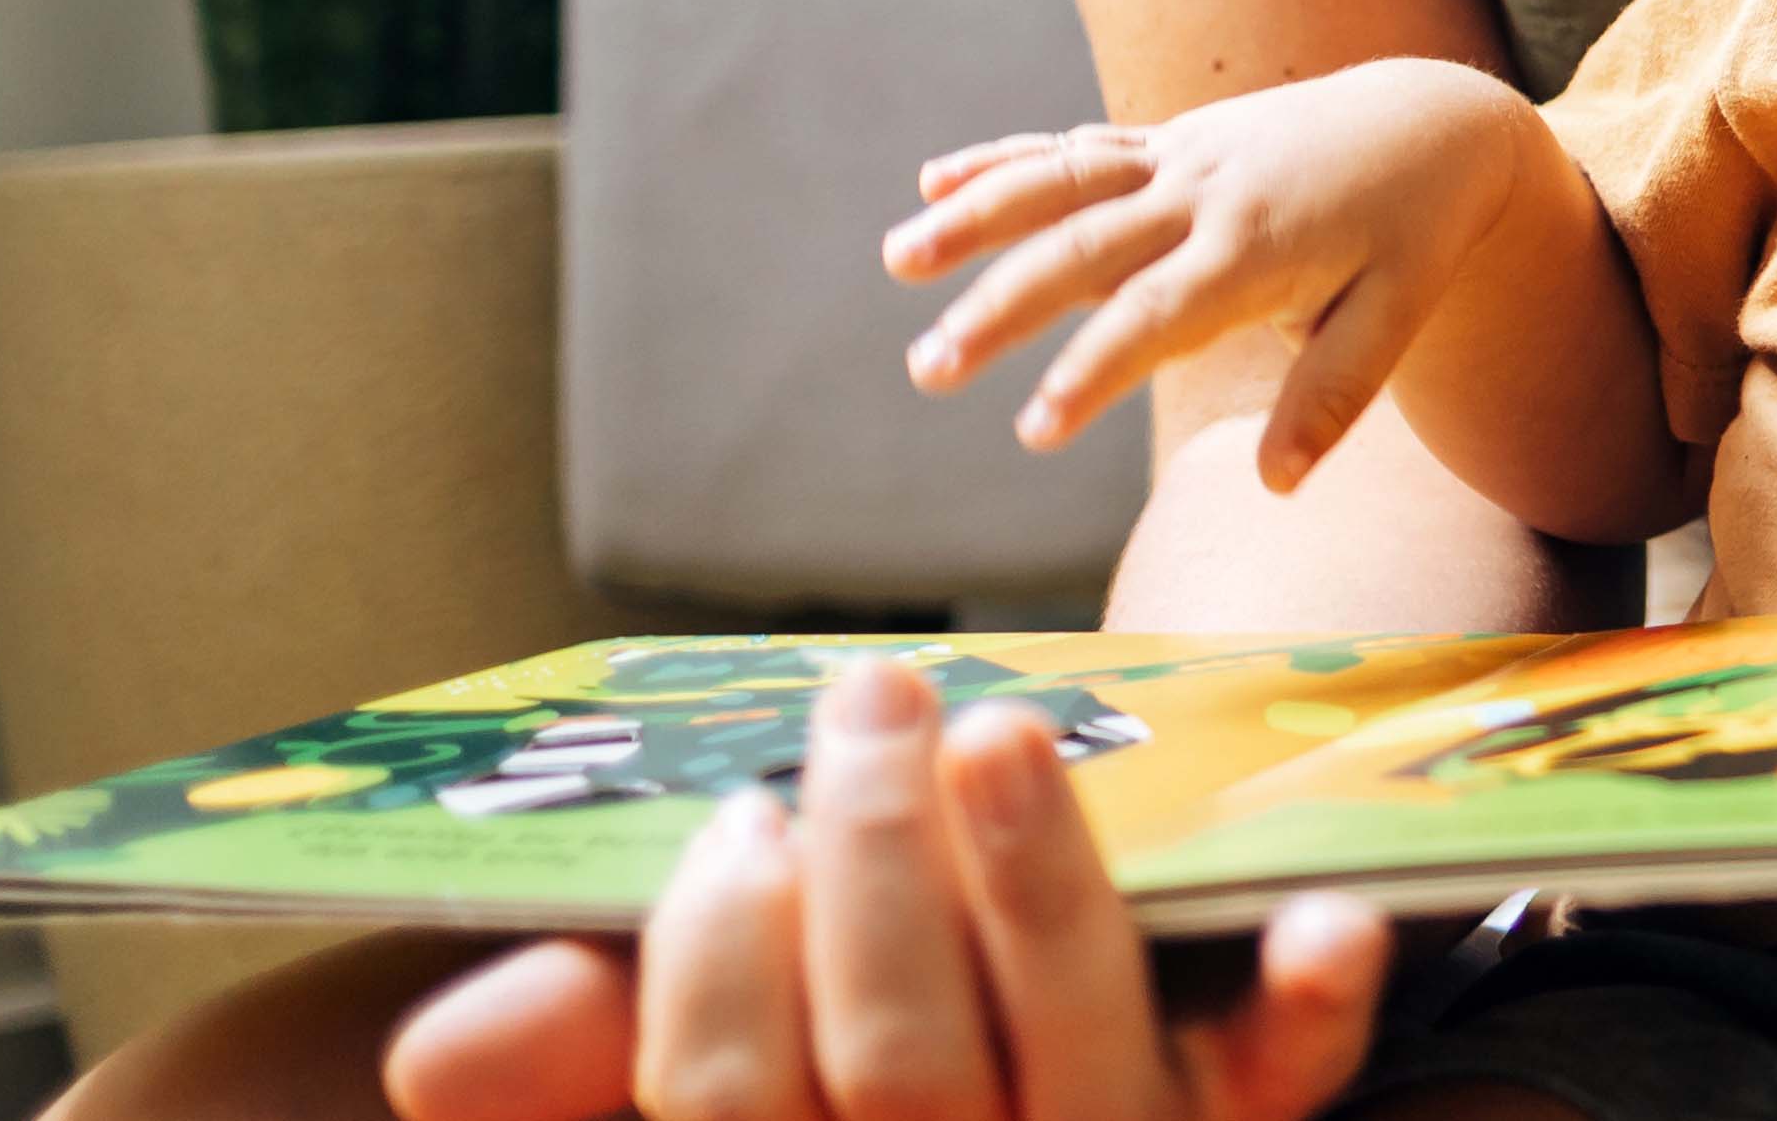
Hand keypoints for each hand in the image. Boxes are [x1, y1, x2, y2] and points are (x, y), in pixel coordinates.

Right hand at [379, 657, 1379, 1120]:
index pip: (732, 1103)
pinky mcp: (1238, 1117)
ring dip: (1037, 886)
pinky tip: (1329, 916)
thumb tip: (447, 1050)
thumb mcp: (666, 1041)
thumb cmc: (794, 1031)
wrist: (977, 1064)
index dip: (717, 964)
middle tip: (871, 699)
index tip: (733, 819)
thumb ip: (560, 1046)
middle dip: (875, 874)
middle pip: (903, 1065)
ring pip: (1070, 1046)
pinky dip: (1305, 1003)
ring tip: (999, 729)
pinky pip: (1282, 1083)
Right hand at [890, 60, 1554, 488]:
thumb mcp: (1399, 314)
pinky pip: (1079, 148)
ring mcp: (1181, 157)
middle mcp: (1206, 193)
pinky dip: (1006, 160)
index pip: (1157, 316)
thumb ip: (1334, 396)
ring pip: (1063, 180)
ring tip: (898, 260)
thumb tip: (1278, 486)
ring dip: (977, 214)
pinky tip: (933, 180)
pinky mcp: (1168, 140)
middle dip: (1000, 308)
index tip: (1032, 429)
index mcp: (1260, 248)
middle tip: (927, 369)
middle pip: (1084, 249)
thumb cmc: (1415, 233)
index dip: (1093, 371)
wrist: (1434, 121)